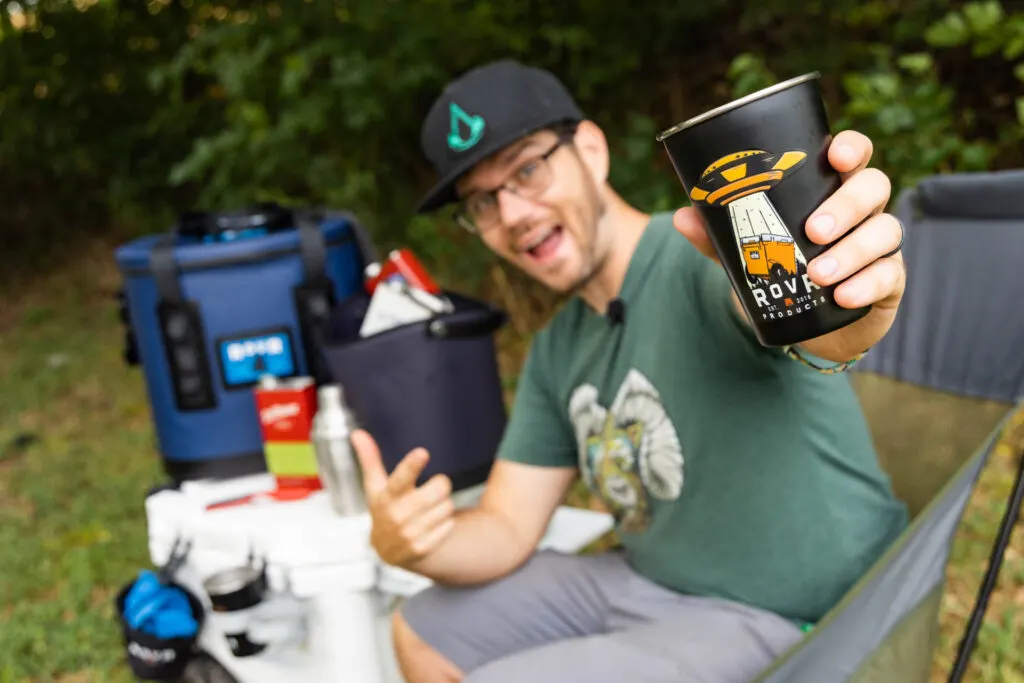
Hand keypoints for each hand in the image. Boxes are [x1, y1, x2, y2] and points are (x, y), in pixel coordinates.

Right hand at [352, 429, 455, 567]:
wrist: (386, 550)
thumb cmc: (384, 509)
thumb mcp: (375, 485)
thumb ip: (369, 458)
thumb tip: (357, 433)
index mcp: (387, 495)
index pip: (400, 478)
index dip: (411, 465)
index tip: (422, 452)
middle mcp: (396, 515)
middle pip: (438, 488)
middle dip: (441, 485)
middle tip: (433, 488)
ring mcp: (408, 534)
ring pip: (446, 506)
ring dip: (443, 505)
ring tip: (429, 509)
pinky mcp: (421, 548)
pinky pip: (448, 525)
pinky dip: (445, 523)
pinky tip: (432, 525)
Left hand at [673, 129, 904, 361]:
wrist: (808, 325)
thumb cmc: (782, 269)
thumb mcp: (747, 251)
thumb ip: (718, 235)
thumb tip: (683, 216)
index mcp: (831, 189)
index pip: (853, 155)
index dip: (852, 148)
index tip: (837, 156)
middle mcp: (864, 210)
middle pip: (874, 187)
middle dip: (847, 205)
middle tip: (814, 230)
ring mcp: (880, 244)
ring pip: (884, 231)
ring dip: (852, 251)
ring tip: (818, 274)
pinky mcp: (890, 280)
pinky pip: (889, 275)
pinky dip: (866, 285)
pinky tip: (844, 296)